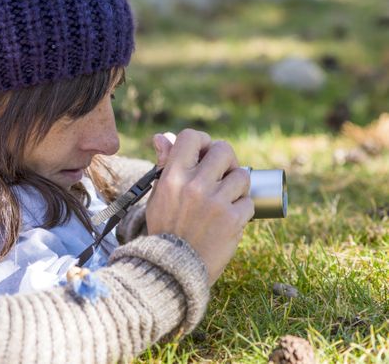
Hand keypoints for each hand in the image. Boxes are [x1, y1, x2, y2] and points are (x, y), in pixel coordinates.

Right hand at [145, 129, 253, 283]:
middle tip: (223, 174)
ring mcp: (216, 202)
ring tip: (227, 198)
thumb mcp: (158, 195)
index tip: (205, 152)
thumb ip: (164, 165)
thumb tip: (163, 137)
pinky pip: (249, 201)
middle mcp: (194, 185)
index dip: (203, 141)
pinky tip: (230, 218)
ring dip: (238, 185)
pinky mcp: (233, 220)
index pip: (192, 137)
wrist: (172, 270)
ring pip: (242, 175)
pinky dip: (242, 209)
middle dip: (227, 160)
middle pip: (224, 150)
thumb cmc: (165, 230)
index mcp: (173, 177)